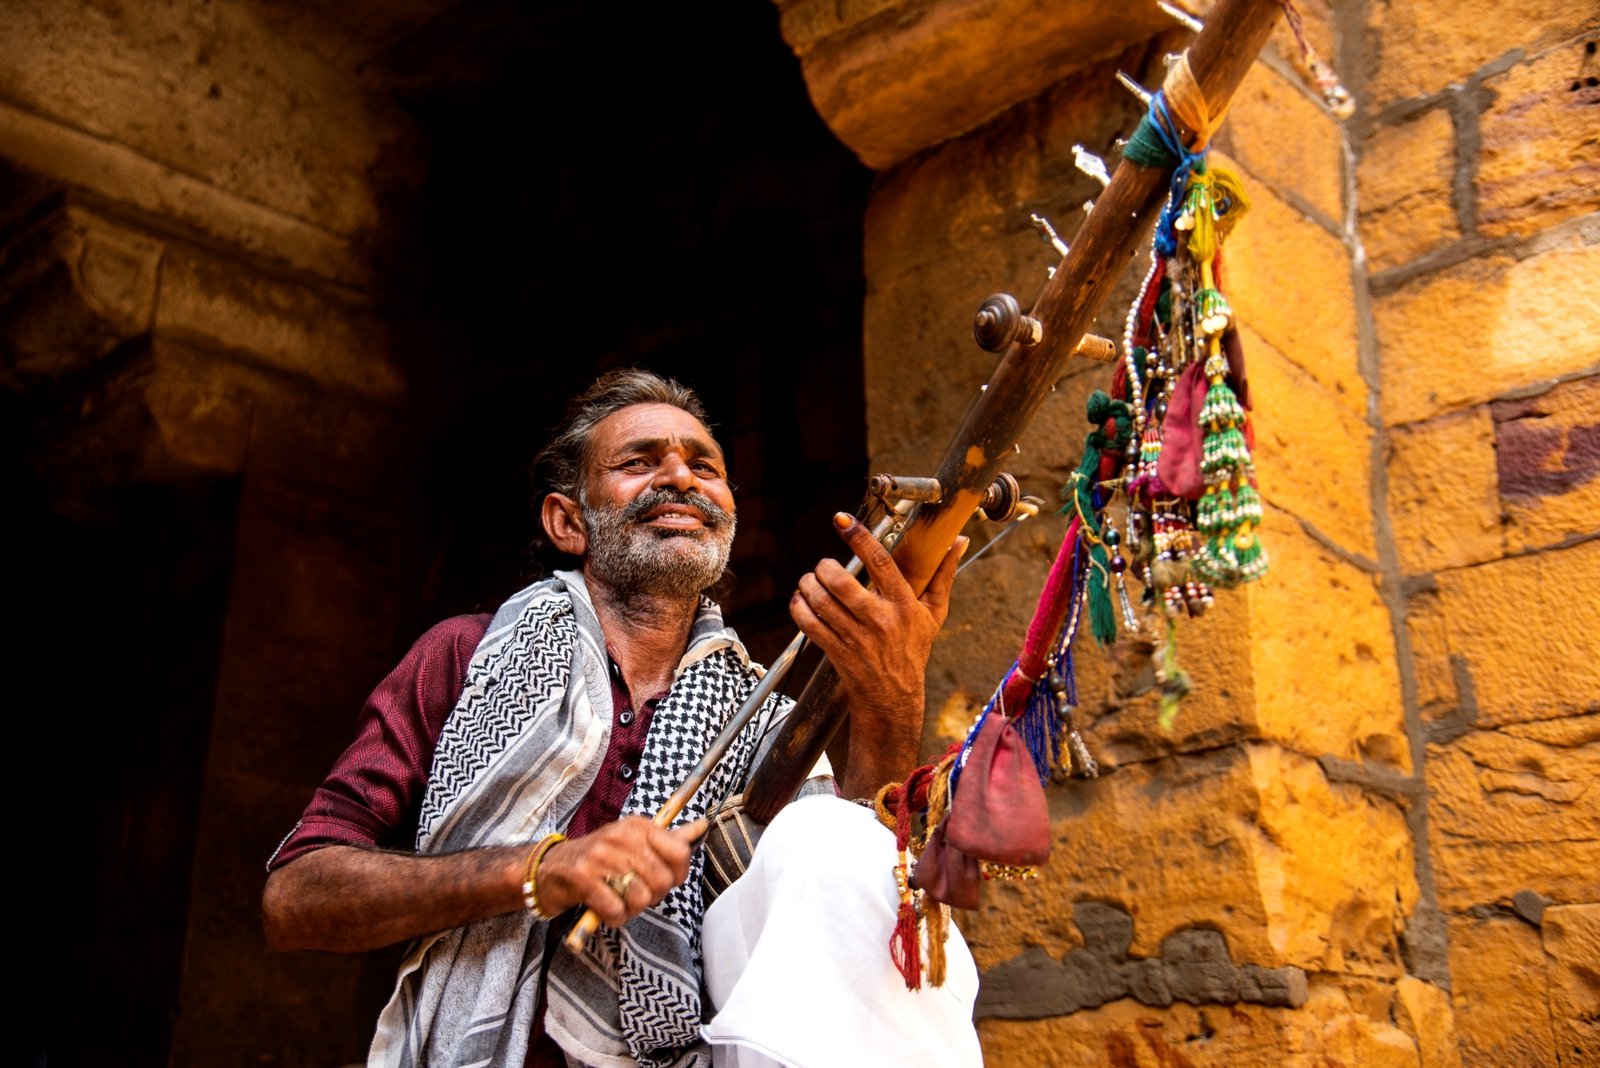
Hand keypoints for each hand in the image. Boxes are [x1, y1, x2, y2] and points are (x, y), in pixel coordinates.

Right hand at [534, 816, 706, 928]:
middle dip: (653, 896)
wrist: (550, 868)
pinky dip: (613, 917)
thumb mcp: (634, 842)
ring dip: (632, 909)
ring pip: (640, 897)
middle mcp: (620, 836)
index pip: (680, 851)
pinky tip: (604, 908)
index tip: (665, 879)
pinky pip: (616, 910)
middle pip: (662, 880)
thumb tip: (702, 826)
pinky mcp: (582, 878)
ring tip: (618, 900)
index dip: (678, 874)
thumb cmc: (600, 859)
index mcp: (638, 826)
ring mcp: (600, 856)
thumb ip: (669, 839)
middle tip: (635, 893)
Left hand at [789, 513, 964, 791]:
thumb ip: (943, 575)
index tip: (843, 520)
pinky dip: (799, 607)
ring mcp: (856, 638)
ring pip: (821, 601)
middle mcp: (880, 620)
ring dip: (808, 585)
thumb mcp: (933, 614)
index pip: (882, 564)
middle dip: (824, 567)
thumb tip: (958, 541)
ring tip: (809, 581)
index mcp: (904, 605)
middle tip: (824, 565)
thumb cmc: (913, 649)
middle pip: (842, 583)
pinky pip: (809, 623)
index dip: (860, 539)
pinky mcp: (837, 652)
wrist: (894, 697)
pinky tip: (801, 600)